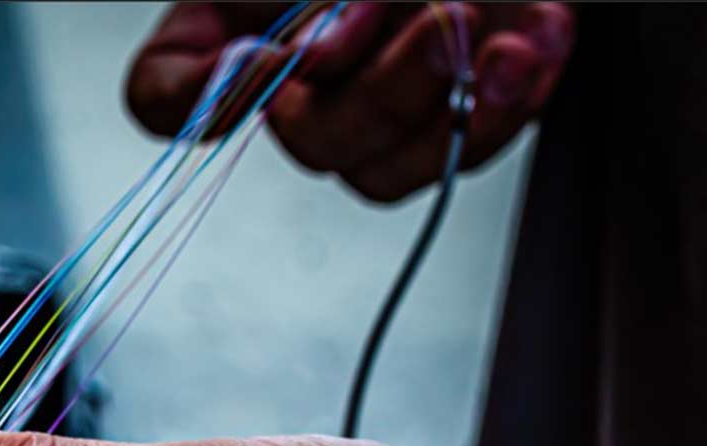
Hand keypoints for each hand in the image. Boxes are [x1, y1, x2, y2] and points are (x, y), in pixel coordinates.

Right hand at [127, 2, 573, 201]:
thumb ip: (311, 2)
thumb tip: (321, 52)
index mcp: (237, 29)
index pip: (165, 92)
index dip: (201, 98)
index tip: (265, 59)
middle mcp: (302, 79)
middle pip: (313, 141)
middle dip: (382, 93)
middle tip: (442, 24)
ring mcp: (381, 101)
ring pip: (391, 169)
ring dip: (455, 111)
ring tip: (508, 46)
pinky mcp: (461, 105)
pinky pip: (477, 138)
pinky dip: (518, 94)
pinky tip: (541, 36)